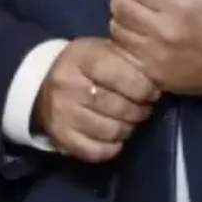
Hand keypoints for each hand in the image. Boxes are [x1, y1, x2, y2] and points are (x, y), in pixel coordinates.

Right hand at [33, 37, 158, 162]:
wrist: (43, 85)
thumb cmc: (84, 66)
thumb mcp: (101, 50)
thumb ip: (126, 59)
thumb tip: (159, 75)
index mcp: (82, 58)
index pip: (120, 76)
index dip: (143, 87)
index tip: (152, 92)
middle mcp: (68, 85)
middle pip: (117, 107)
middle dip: (139, 110)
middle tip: (144, 108)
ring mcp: (62, 114)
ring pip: (110, 131)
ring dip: (128, 129)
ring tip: (131, 121)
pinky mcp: (60, 137)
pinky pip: (95, 151)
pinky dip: (112, 148)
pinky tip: (116, 138)